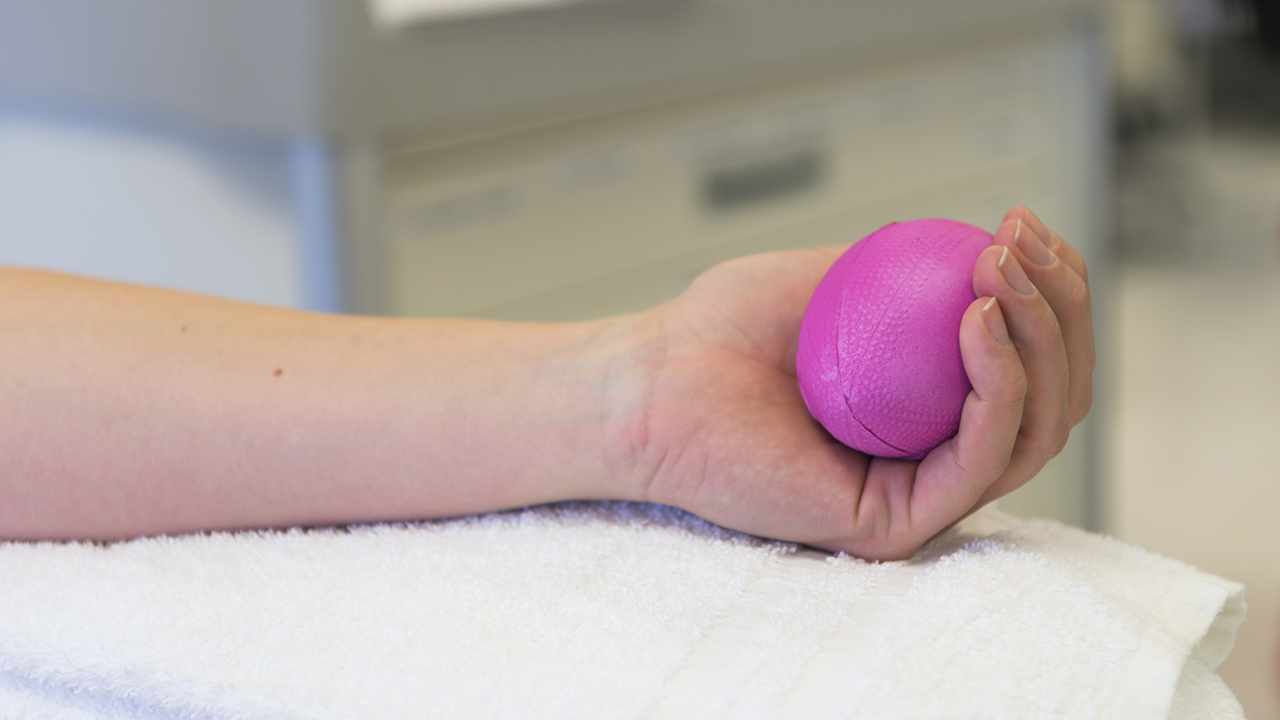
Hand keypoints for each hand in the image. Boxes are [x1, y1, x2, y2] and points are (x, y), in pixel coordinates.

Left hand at [627, 207, 1093, 559]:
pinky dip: (999, 382)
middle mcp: (934, 458)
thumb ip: (915, 272)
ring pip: (1035, 431)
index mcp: (929, 411)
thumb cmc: (722, 330)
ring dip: (1040, 338)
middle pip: (1053, 399)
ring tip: (999, 269)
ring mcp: (920, 496)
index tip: (1022, 223)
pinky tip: (977, 318)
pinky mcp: (897, 524)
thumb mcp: (838, 276)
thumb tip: (990, 246)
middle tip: (1019, 241)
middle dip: (1062, 308)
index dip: (1050, 291)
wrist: (654, 381)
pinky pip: (981, 458)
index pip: (1031, 364)